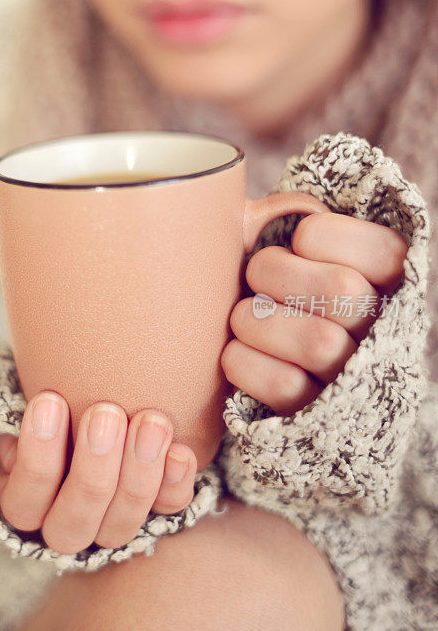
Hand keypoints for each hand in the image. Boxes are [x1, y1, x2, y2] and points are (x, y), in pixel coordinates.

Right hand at [0, 394, 196, 554]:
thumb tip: (12, 439)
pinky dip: (174, 483)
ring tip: (150, 421)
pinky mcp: (154, 510)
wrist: (96, 400)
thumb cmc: (55, 401)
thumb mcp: (29, 405)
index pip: (24, 501)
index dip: (36, 456)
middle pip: (73, 523)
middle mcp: (66, 524)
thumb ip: (17, 414)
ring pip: (120, 525)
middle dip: (92, 469)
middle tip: (106, 413)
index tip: (49, 399)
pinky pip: (166, 510)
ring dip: (138, 474)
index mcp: (25, 502)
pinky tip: (180, 451)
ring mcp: (110, 523)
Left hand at [221, 212, 408, 415]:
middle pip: (343, 292)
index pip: (382, 251)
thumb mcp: (299, 254)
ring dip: (255, 319)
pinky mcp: (315, 416)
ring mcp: (354, 380)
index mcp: (392, 286)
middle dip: (275, 272)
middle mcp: (385, 335)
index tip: (299, 241)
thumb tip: (262, 215)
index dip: (321, 235)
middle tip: (256, 276)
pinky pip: (282, 386)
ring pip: (315, 342)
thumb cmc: (282, 295)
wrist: (287, 377)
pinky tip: (239, 350)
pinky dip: (243, 361)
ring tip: (244, 316)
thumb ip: (290, 222)